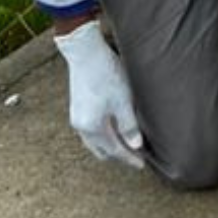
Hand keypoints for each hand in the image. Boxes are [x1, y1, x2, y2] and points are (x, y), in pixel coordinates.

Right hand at [53, 24, 146, 168]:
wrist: (84, 52)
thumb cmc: (106, 75)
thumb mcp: (123, 101)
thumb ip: (129, 125)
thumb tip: (136, 145)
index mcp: (92, 127)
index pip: (114, 150)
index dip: (129, 158)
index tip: (141, 165)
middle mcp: (81, 126)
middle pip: (101, 149)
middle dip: (118, 154)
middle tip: (135, 156)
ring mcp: (77, 117)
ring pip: (94, 141)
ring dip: (109, 144)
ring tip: (126, 144)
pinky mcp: (77, 107)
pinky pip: (90, 130)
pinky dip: (102, 135)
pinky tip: (112, 128)